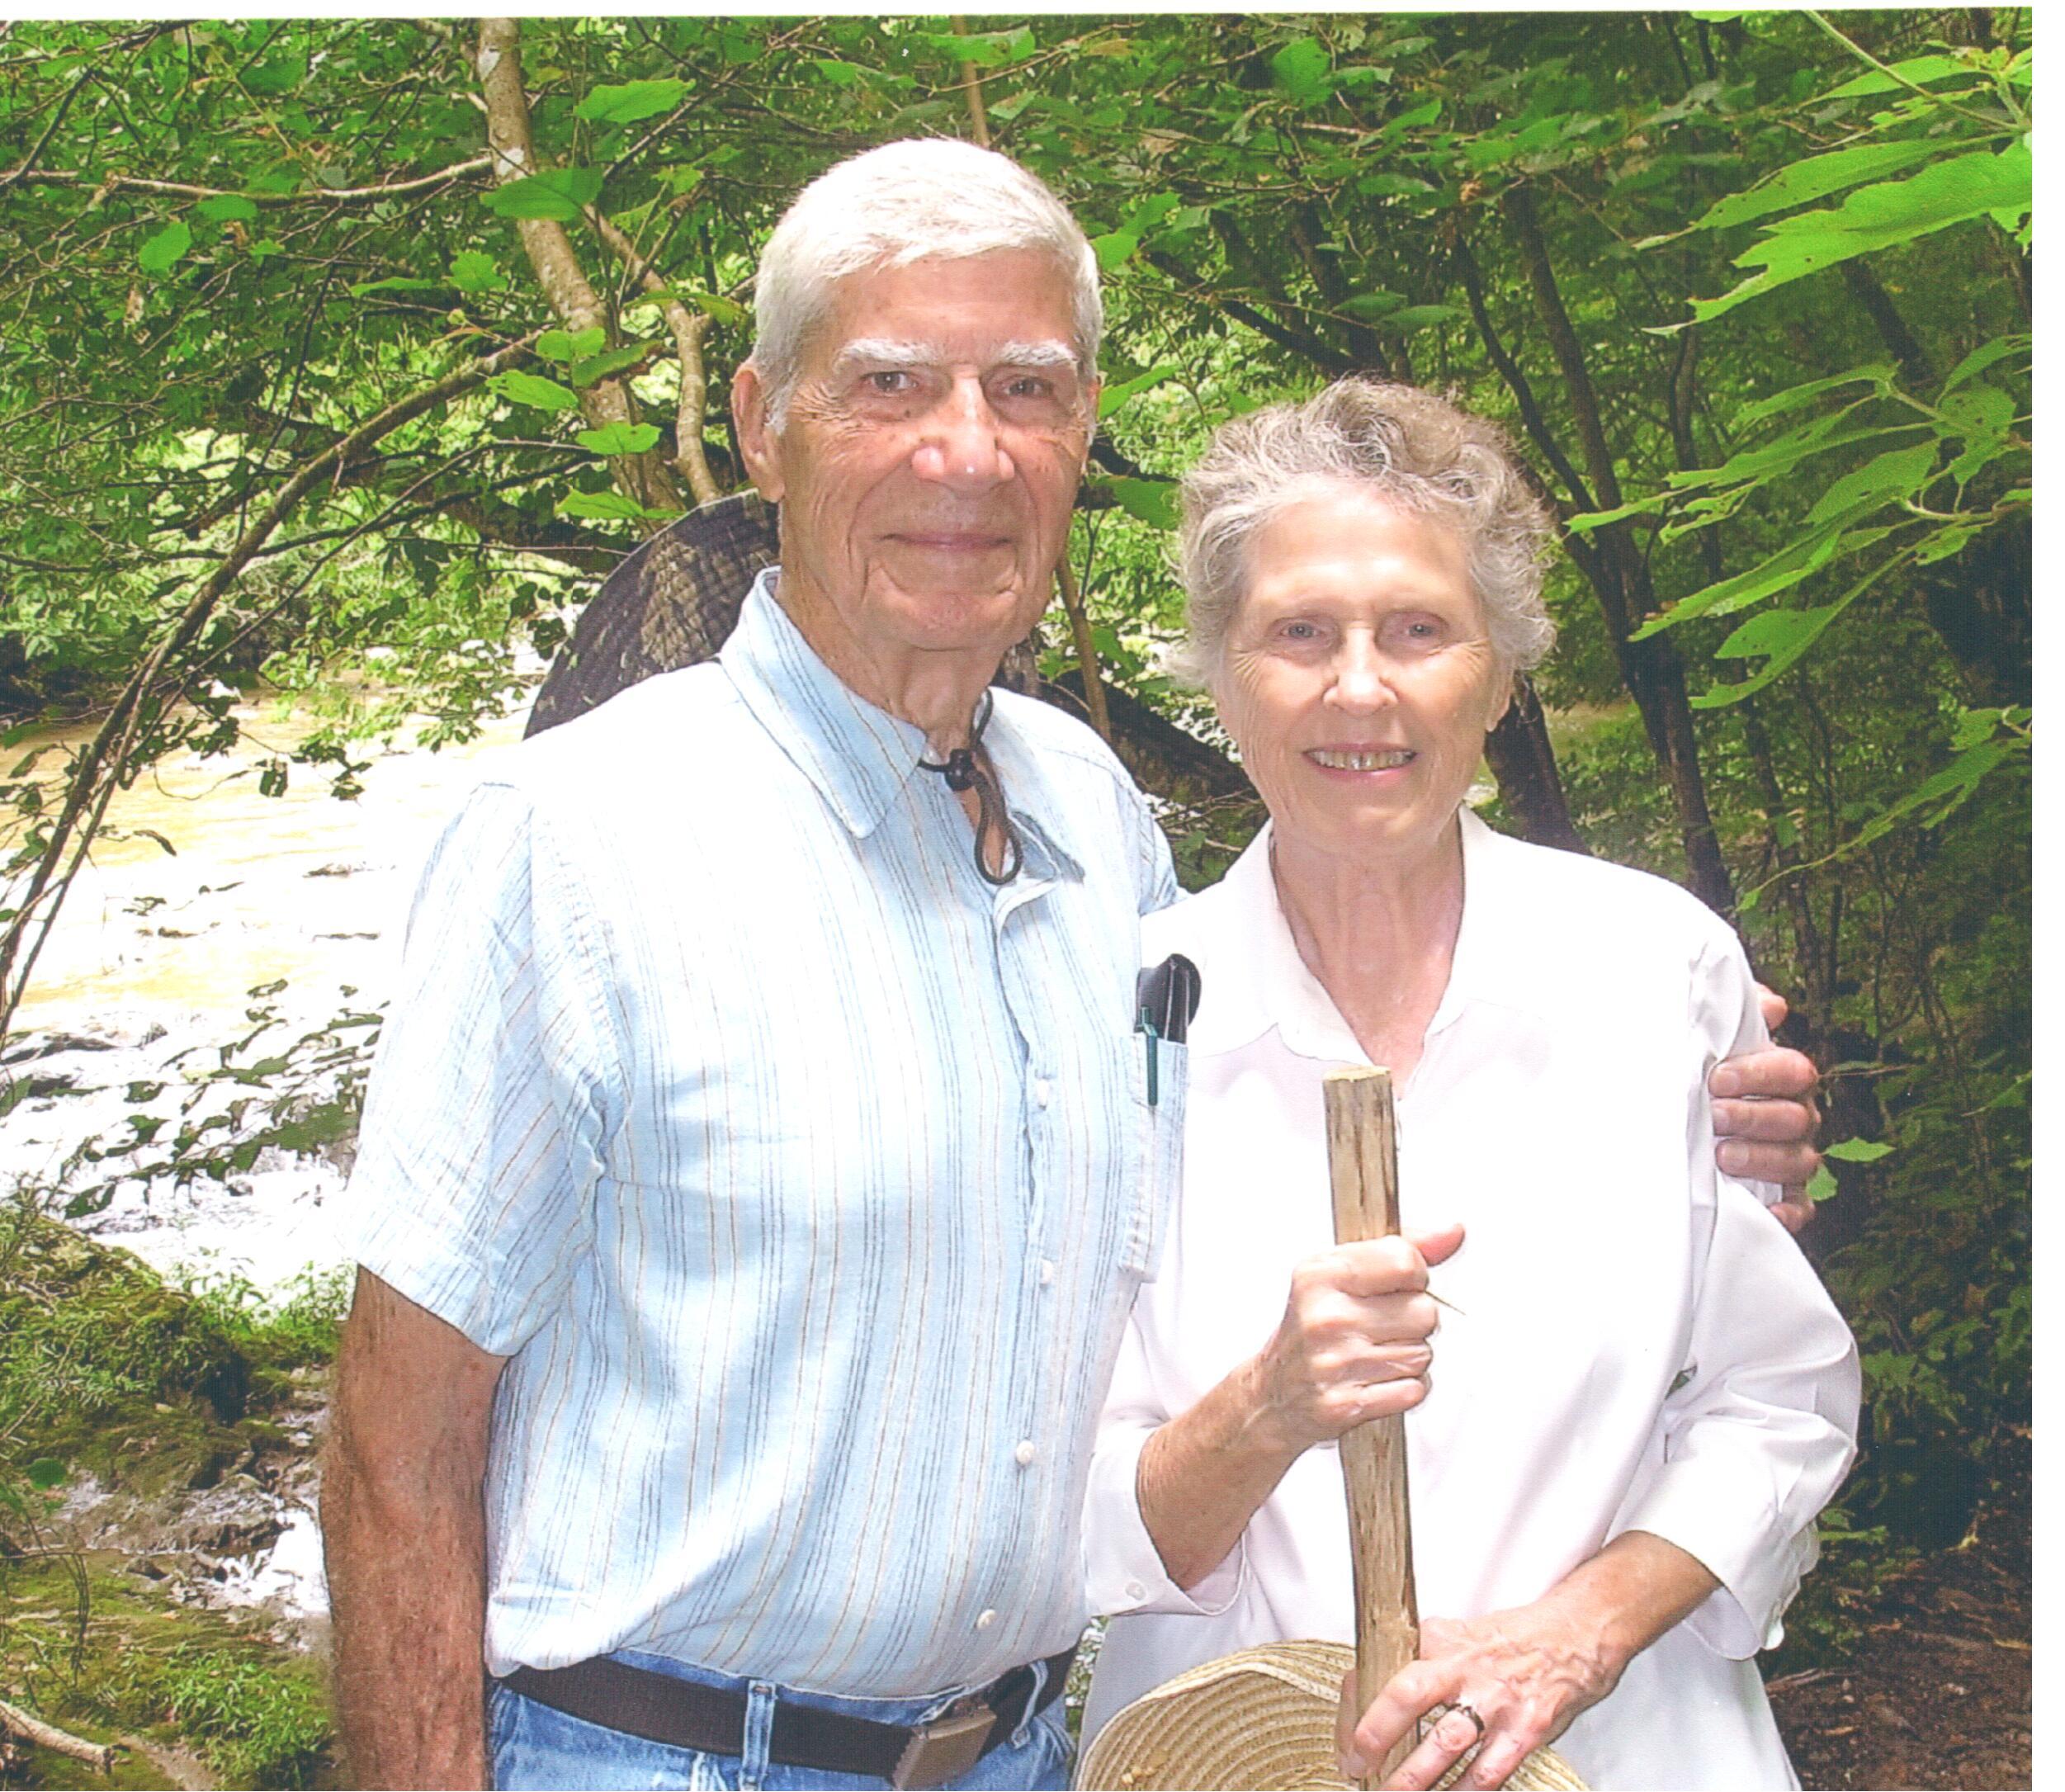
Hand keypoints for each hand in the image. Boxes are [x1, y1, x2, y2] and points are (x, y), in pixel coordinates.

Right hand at [1243, 1224, 1464, 1456]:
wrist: (1273, 1392)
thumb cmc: (1311, 1326)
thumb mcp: (1340, 1272)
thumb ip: (1400, 1248)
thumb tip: (1452, 1232)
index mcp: (1322, 1274)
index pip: (1406, 1261)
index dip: (1414, 1276)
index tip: (1396, 1286)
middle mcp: (1326, 1316)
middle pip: (1424, 1312)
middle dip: (1412, 1321)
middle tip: (1379, 1325)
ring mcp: (1336, 1363)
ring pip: (1423, 1354)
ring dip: (1408, 1357)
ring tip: (1373, 1353)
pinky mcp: (1347, 1404)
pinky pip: (1414, 1390)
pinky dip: (1403, 1388)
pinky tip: (1375, 1379)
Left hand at [1335, 1602, 1619, 1790]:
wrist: (1575, 1637)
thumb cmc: (1511, 1641)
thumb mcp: (1457, 1636)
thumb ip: (1421, 1662)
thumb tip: (1371, 1694)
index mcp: (1441, 1641)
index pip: (1385, 1670)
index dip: (1359, 1710)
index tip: (1348, 1741)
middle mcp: (1465, 1667)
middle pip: (1407, 1698)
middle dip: (1376, 1738)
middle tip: (1356, 1768)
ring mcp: (1497, 1700)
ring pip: (1445, 1745)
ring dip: (1415, 1779)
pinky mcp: (1527, 1730)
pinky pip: (1488, 1772)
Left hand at [1709, 985, 1820, 1231]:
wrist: (1679, 1113)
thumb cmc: (1700, 1071)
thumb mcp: (1713, 1040)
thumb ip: (1740, 1017)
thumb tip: (1772, 1007)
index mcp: (1783, 1077)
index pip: (1792, 1070)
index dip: (1759, 1073)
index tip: (1717, 1078)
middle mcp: (1795, 1116)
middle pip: (1795, 1116)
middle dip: (1753, 1116)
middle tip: (1714, 1115)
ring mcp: (1792, 1157)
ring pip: (1799, 1160)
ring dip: (1762, 1158)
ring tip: (1723, 1155)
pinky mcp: (1784, 1195)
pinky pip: (1800, 1207)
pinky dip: (1789, 1212)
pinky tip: (1768, 1211)